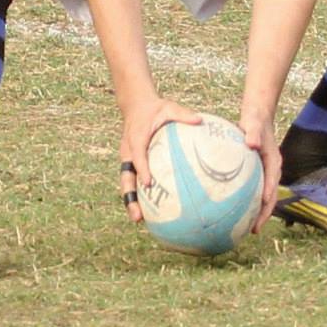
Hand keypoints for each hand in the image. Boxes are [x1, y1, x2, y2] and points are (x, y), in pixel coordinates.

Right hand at [117, 96, 202, 222]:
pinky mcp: (131, 163)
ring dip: (132, 201)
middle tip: (137, 216)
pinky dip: (139, 194)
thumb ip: (183, 114)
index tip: (148, 183)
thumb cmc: (155, 107)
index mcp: (136, 140)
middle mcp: (128, 153)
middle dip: (130, 198)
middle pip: (126, 179)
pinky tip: (152, 208)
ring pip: (127, 184)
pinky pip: (134, 180)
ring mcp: (128, 159)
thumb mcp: (169, 107)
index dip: (142, 170)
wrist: (136, 105)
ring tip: (140, 220)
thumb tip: (200, 119)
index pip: (138, 157)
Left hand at [240, 109, 281, 228]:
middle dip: (263, 214)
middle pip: (270, 196)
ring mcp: (265, 172)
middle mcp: (272, 170)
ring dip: (256, 212)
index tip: (261, 213)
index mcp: (274, 162)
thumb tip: (252, 143)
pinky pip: (253, 190)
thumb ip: (253, 133)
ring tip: (245, 229)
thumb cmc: (255, 119)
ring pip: (262, 196)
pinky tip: (232, 210)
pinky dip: (247, 201)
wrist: (258, 115)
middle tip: (254, 231)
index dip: (268, 200)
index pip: (272, 184)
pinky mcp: (256, 173)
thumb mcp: (254, 123)